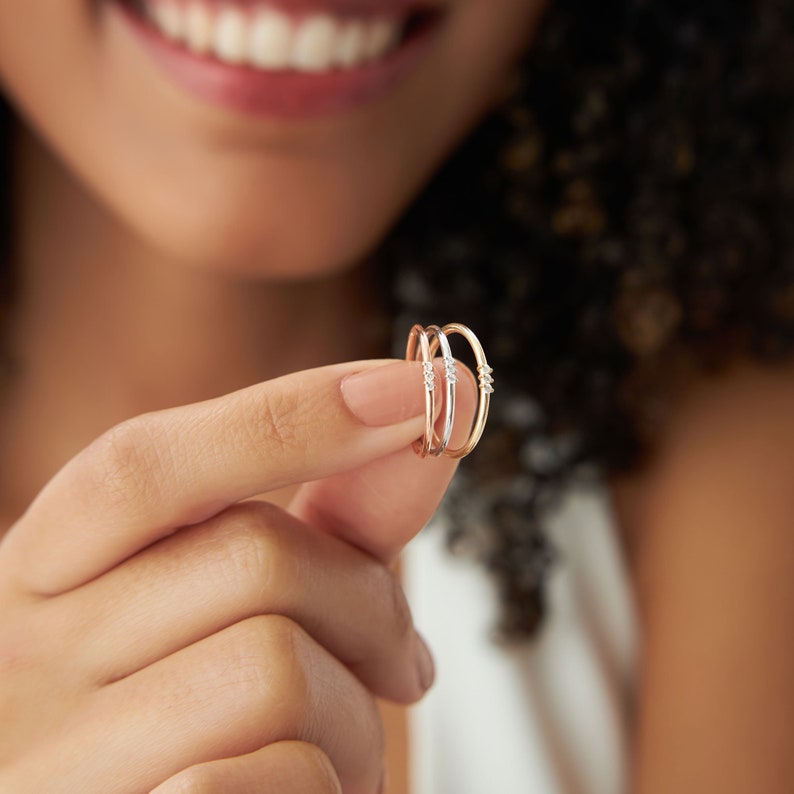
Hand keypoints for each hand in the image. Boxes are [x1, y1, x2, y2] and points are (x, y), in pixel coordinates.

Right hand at [0, 360, 475, 792]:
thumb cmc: (191, 734)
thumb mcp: (239, 613)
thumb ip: (329, 523)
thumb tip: (421, 427)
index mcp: (49, 578)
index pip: (146, 463)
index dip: (297, 413)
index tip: (421, 385)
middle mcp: (22, 658)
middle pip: (251, 554)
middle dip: (368, 605)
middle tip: (400, 663)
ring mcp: (50, 763)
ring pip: (275, 665)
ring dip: (357, 717)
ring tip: (341, 755)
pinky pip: (274, 776)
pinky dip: (326, 786)